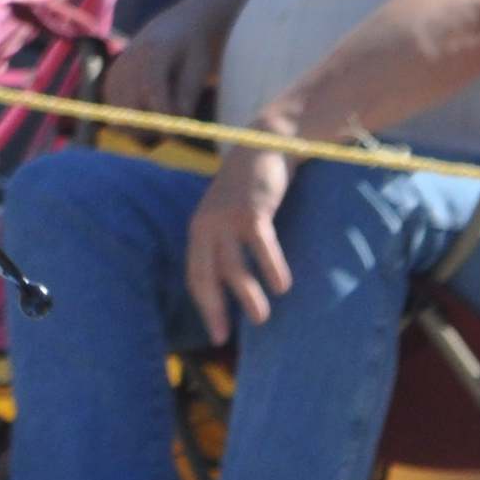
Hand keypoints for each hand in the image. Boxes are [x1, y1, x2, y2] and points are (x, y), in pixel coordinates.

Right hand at [99, 0, 224, 121]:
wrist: (172, 30)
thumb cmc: (191, 51)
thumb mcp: (199, 67)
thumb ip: (188, 94)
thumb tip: (179, 124)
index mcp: (154, 52)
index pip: (152, 89)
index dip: (162, 115)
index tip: (176, 134)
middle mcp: (128, 62)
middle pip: (130, 108)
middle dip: (152, 127)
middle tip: (174, 130)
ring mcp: (115, 73)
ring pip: (120, 118)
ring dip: (142, 129)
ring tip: (164, 119)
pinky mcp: (109, 84)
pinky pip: (116, 117)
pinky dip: (133, 123)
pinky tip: (151, 111)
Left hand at [182, 145, 292, 344]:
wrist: (264, 142)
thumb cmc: (251, 188)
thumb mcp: (230, 214)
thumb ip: (228, 242)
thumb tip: (237, 283)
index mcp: (199, 231)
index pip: (197, 276)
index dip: (206, 307)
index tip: (218, 335)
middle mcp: (206, 226)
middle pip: (206, 276)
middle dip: (215, 309)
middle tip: (226, 337)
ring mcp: (227, 218)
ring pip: (233, 266)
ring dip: (247, 295)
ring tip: (262, 319)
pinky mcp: (252, 210)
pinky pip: (260, 245)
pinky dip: (271, 267)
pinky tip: (283, 286)